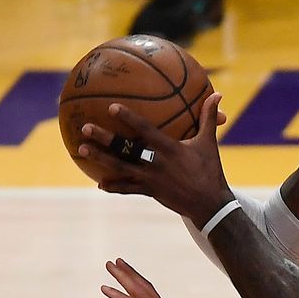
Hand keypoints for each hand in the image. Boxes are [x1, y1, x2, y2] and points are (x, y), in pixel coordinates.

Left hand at [78, 93, 233, 226]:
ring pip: (119, 167)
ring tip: (81, 149)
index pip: (145, 130)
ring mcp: (150, 178)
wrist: (210, 204)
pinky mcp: (149, 191)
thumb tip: (217, 94)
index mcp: (170, 149)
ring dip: (99, 158)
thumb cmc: (210, 170)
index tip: (112, 107)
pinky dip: (113, 186)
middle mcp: (156, 162)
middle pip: (125, 149)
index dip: (129, 118)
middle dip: (104, 138)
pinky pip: (127, 189)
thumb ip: (208, 118)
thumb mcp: (209, 143)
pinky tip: (99, 183)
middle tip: (85, 127)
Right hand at [104, 258, 215, 297]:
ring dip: (132, 273)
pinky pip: (150, 290)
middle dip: (123, 274)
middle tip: (109, 263)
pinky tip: (134, 277)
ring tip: (119, 262)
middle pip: (139, 288)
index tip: (103, 287)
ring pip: (145, 286)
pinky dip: (140, 281)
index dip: (118, 296)